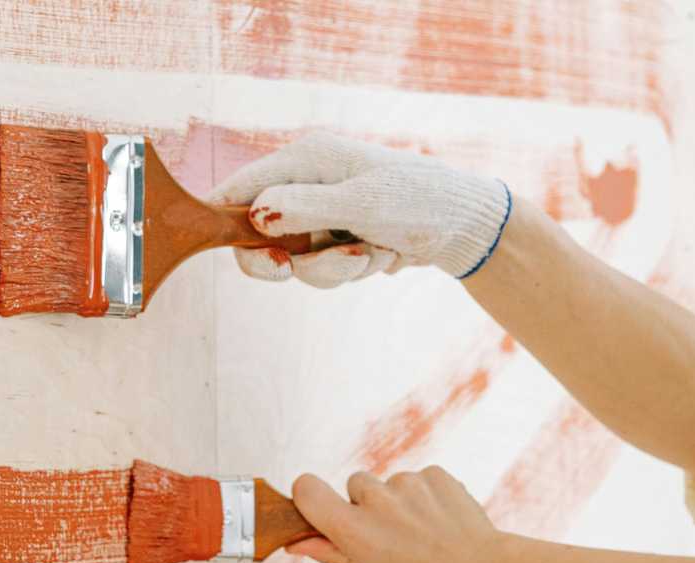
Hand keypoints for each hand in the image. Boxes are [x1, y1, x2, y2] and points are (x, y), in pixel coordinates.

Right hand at [209, 132, 511, 287]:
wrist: (467, 226)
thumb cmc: (419, 201)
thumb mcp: (362, 204)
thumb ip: (305, 208)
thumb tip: (255, 214)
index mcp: (306, 159)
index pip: (243, 188)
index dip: (226, 220)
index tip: (239, 253)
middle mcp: (308, 183)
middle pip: (261, 235)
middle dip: (289, 261)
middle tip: (291, 272)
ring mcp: (322, 214)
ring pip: (298, 261)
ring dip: (334, 270)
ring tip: (373, 254)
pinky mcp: (338, 239)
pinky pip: (324, 270)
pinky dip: (352, 271)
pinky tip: (384, 255)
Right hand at [288, 466, 505, 562]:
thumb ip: (329, 552)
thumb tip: (295, 542)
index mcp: (353, 530)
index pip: (306, 488)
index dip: (308, 494)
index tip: (319, 507)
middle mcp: (377, 501)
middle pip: (355, 483)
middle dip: (367, 503)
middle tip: (393, 535)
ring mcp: (408, 484)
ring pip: (390, 482)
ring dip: (400, 500)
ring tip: (423, 531)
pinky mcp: (435, 474)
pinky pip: (418, 478)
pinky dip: (426, 494)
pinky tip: (440, 520)